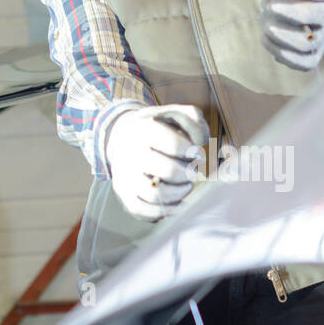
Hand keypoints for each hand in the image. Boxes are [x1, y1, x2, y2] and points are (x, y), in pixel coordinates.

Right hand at [105, 103, 207, 220]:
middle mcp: (131, 152)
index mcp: (144, 128)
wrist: (123, 136)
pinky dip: (162, 212)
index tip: (198, 154)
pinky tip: (175, 202)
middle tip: (193, 172)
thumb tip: (200, 140)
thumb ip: (193, 119)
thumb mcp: (174, 113)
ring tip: (186, 187)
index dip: (192, 152)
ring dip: (178, 194)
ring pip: (154, 194)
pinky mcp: (123, 192)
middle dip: (188, 174)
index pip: (174, 143)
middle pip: (168, 171)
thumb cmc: (158, 127)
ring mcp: (125, 174)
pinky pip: (140, 210)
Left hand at [260, 0, 323, 70]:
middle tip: (267, 2)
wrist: (313, 0)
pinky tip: (265, 39)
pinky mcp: (315, 55)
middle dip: (284, 9)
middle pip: (311, 16)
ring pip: (307, 43)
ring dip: (279, 34)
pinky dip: (282, 55)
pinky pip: (303, 63)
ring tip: (264, 22)